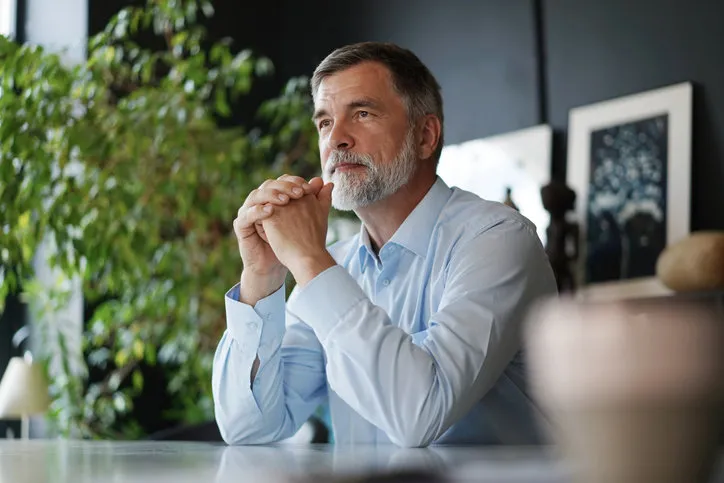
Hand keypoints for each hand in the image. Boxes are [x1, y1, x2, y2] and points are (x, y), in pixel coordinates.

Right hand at [233, 175, 322, 301]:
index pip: (281, 182)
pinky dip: (257, 210)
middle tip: (298, 193)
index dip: (294, 182)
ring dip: (271, 195)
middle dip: (284, 187)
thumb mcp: (306, 220)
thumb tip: (326, 182)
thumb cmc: (291, 243)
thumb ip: (315, 201)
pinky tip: (270, 211)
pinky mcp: (241, 225)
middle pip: (268, 185)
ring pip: (255, 195)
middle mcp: (260, 202)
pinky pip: (246, 214)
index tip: (309, 188)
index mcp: (274, 198)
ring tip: (285, 200)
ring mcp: (248, 212)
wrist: (277, 266)